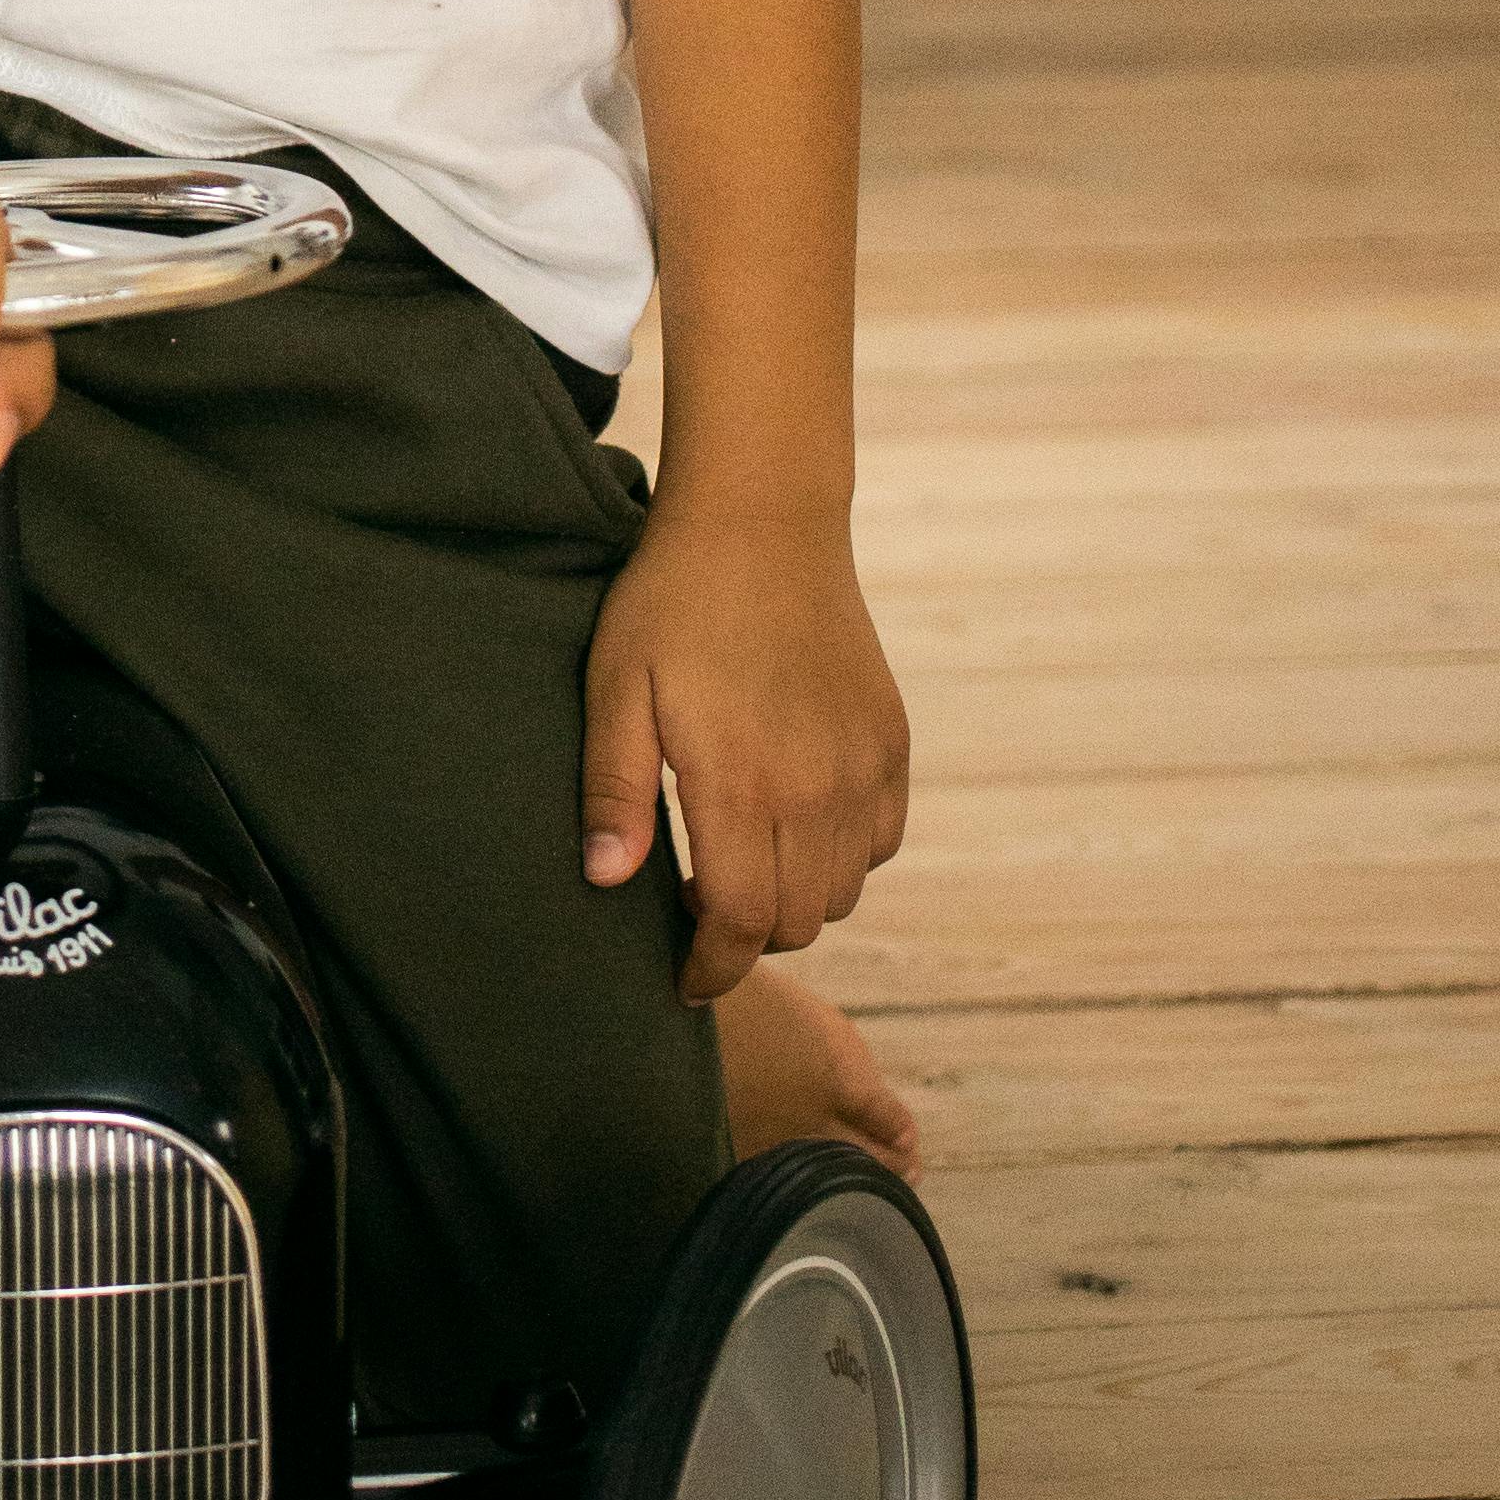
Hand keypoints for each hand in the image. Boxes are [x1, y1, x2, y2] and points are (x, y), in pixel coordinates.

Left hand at [580, 508, 909, 1007]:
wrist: (763, 519)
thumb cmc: (672, 600)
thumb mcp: (617, 689)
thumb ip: (615, 793)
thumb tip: (608, 883)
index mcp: (742, 784)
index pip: (740, 924)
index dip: (711, 967)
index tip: (683, 980)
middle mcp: (817, 787)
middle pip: (798, 921)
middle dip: (746, 938)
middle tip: (698, 913)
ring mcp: (863, 764)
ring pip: (845, 890)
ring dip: (796, 900)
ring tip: (741, 865)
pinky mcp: (891, 740)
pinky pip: (881, 840)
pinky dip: (844, 857)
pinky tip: (794, 823)